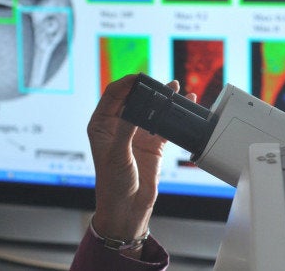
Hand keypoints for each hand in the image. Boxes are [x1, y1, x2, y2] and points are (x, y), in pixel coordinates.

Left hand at [87, 75, 195, 252]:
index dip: (126, 83)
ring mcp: (135, 134)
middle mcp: (117, 126)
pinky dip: (173, 114)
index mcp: (101, 125)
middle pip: (132, 98)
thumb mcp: (117, 154)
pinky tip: (183, 105)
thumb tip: (136, 105)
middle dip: (147, 88)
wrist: (127, 208)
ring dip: (161, 99)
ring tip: (174, 88)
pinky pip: (163, 123)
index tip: (140, 77)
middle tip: (160, 83)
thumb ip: (126, 129)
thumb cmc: (112, 184)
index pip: (112, 95)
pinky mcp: (151, 143)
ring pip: (149, 109)